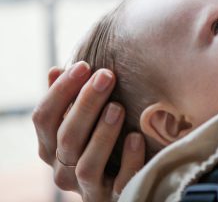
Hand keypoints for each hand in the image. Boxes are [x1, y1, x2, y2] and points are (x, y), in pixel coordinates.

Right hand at [32, 62, 144, 200]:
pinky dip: (128, 161)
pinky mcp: (115, 199)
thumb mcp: (84, 122)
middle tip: (106, 77)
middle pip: (66, 138)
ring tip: (118, 107)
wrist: (128, 185)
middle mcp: (64, 171)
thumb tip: (57, 69)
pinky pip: (120, 183)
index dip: (59, 91)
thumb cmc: (104, 143)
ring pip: (87, 165)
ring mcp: (89, 188)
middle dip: (85, 104)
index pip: (43, 119)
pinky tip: (137, 138)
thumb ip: (71, 100)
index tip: (83, 65)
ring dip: (102, 134)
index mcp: (51, 148)